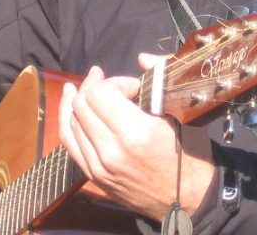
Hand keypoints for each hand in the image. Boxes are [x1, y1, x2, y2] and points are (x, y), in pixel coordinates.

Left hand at [58, 54, 215, 221]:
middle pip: (82, 104)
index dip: (116, 81)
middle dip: (95, 86)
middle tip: (110, 82)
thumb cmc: (189, 152)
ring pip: (71, 121)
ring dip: (77, 99)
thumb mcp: (182, 113)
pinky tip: (70, 104)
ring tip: (84, 86)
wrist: (186, 199)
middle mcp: (111, 151)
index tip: (134, 87)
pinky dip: (67, 120)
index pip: (101, 93)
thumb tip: (143, 58)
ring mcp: (99, 166)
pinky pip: (69, 142)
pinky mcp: (93, 176)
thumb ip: (162, 78)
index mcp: (135, 133)